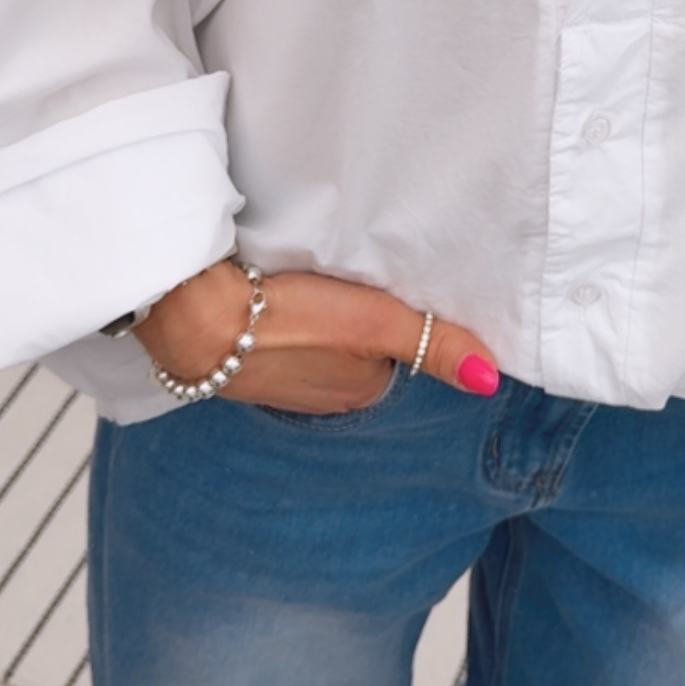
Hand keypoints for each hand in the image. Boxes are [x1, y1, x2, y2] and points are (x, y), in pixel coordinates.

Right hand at [136, 260, 501, 413]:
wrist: (193, 315)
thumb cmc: (287, 320)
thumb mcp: (375, 325)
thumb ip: (432, 343)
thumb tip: (491, 378)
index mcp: (358, 394)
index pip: (395, 354)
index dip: (392, 320)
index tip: (384, 293)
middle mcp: (322, 400)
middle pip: (357, 352)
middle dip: (355, 325)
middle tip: (348, 285)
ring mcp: (278, 387)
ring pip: (317, 348)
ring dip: (315, 323)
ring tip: (310, 288)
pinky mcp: (239, 365)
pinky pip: (275, 344)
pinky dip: (278, 324)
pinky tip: (272, 301)